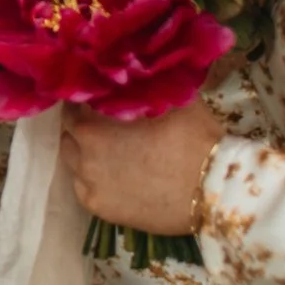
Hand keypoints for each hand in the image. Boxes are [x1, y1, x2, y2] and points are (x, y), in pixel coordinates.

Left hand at [63, 99, 223, 235]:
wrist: (214, 189)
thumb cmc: (193, 137)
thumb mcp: (168, 98)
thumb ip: (138, 87)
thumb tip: (128, 75)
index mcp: (92, 124)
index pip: (72, 105)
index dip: (84, 100)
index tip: (97, 98)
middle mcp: (83, 154)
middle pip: (70, 133)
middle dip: (82, 126)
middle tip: (104, 125)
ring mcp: (89, 184)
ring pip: (72, 160)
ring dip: (84, 152)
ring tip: (109, 151)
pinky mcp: (100, 209)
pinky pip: (83, 188)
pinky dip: (92, 179)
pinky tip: (112, 175)